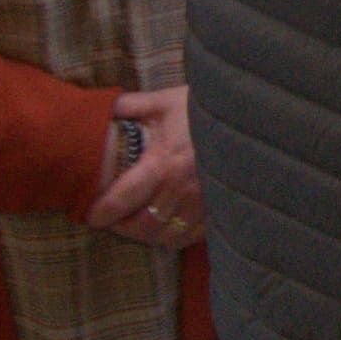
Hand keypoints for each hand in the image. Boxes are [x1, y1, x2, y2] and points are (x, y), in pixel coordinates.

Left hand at [94, 82, 204, 245]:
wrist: (250, 118)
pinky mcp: (217, 211)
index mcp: (163, 164)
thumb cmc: (203, 110)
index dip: (102, 212)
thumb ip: (131, 106)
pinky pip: (188, 237)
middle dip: (121, 228)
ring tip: (133, 225)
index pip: (123, 199)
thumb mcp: (165, 101)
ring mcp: (202, 204)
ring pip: (164, 236)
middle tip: (110, 221)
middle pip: (141, 226)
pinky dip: (171, 238)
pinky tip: (163, 227)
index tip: (91, 215)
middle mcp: (181, 190)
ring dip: (144, 235)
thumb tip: (103, 110)